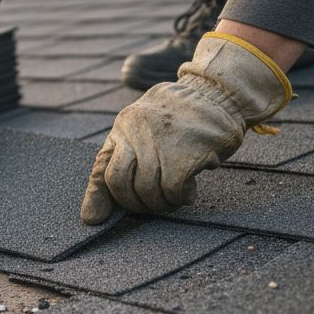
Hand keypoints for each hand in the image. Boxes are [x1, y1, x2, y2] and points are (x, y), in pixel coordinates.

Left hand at [81, 33, 291, 222]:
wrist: (220, 94)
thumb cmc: (182, 121)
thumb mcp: (148, 132)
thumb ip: (126, 161)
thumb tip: (93, 215)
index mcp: (124, 125)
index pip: (102, 165)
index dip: (98, 196)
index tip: (94, 219)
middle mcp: (136, 130)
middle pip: (118, 182)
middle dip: (133, 203)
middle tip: (152, 205)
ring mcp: (160, 139)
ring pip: (146, 190)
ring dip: (161, 203)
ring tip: (174, 197)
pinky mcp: (185, 151)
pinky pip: (171, 191)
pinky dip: (179, 198)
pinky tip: (189, 191)